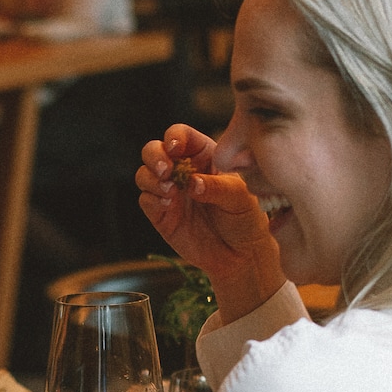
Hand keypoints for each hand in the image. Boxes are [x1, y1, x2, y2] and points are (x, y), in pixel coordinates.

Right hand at [136, 125, 284, 322]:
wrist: (241, 256)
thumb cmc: (246, 219)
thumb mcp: (240, 197)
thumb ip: (216, 187)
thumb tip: (191, 183)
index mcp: (204, 157)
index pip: (181, 136)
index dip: (174, 137)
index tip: (175, 147)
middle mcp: (183, 171)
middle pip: (155, 150)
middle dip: (154, 155)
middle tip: (165, 169)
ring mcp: (170, 193)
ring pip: (145, 174)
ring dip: (150, 178)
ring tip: (169, 190)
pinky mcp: (161, 215)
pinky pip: (146, 200)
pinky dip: (151, 198)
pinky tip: (167, 204)